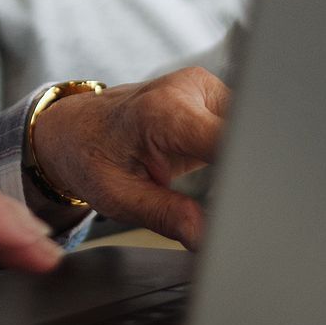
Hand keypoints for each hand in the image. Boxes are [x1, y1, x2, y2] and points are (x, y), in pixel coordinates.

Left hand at [29, 67, 229, 249]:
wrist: (75, 128)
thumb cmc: (90, 156)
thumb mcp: (119, 196)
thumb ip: (166, 215)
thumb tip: (206, 238)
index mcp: (163, 111)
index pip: (228, 140)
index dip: (246, 174)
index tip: (247, 205)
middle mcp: (189, 88)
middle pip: (246, 133)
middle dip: (246, 172)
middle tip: (228, 205)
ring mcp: (204, 86)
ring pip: (250, 130)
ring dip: (242, 162)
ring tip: (216, 185)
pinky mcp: (213, 94)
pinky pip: (242, 125)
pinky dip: (238, 152)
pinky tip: (218, 169)